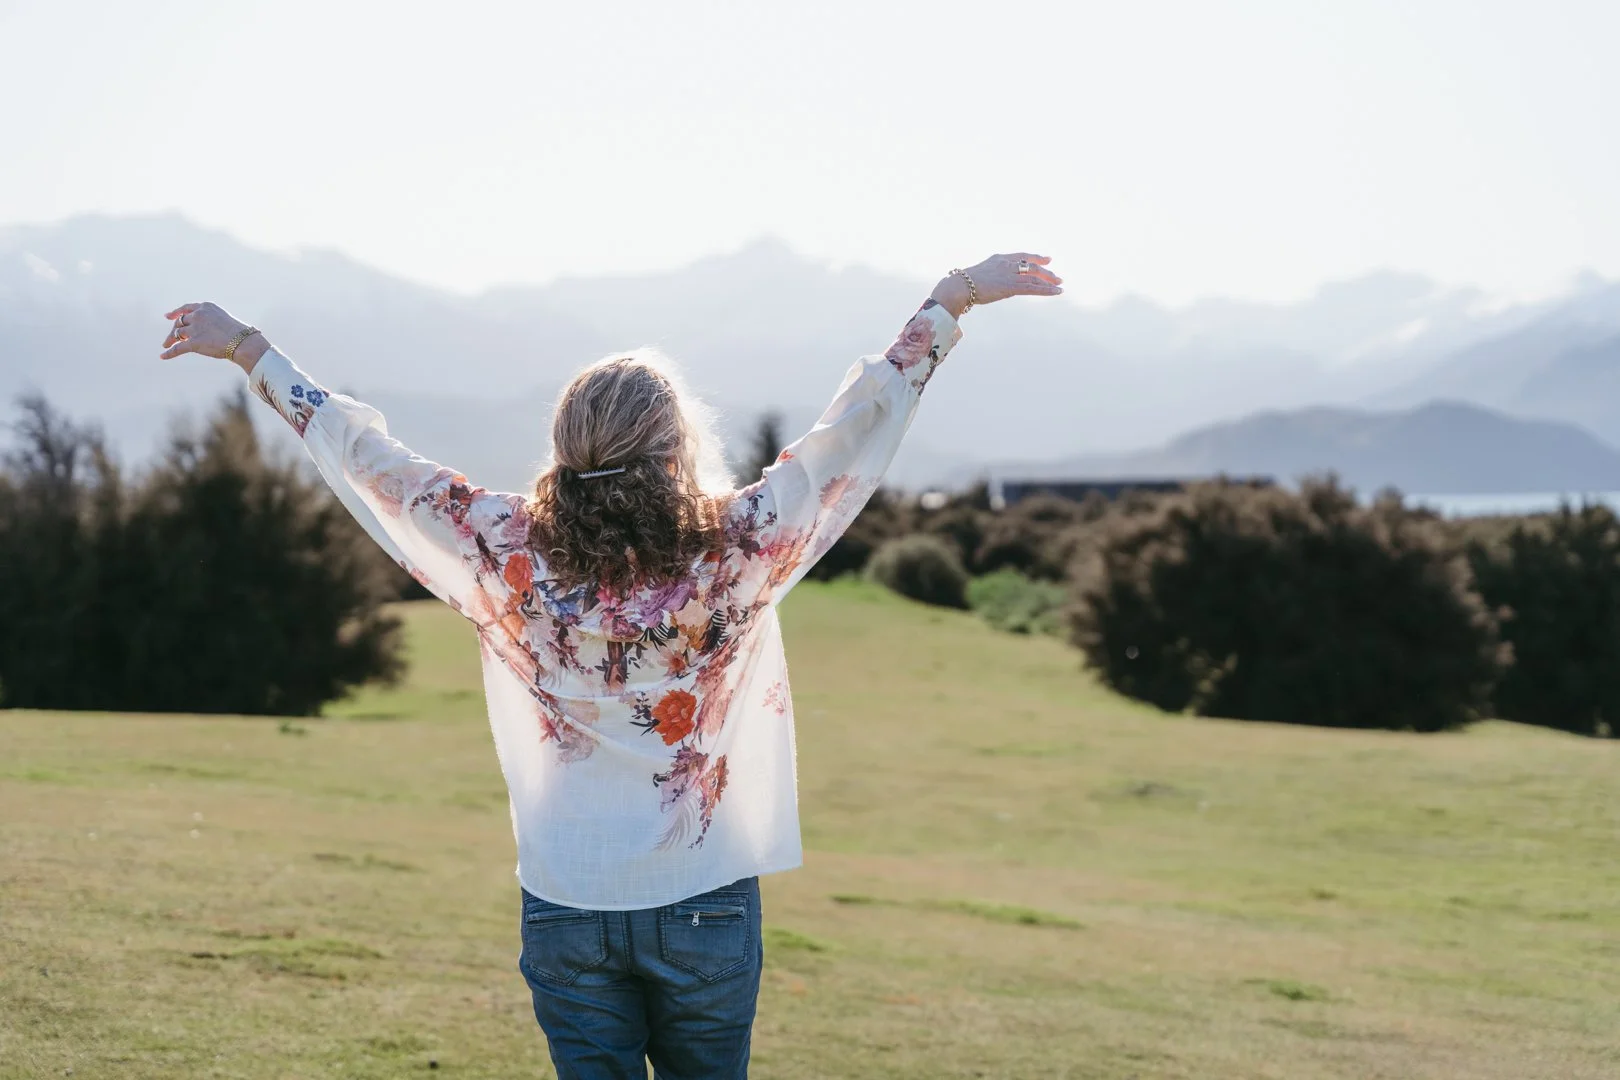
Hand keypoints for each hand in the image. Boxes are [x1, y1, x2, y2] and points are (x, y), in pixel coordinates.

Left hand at [160, 302, 269, 373]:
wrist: (244, 342)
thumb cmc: (240, 334)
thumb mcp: (224, 320)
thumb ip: (210, 322)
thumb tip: (202, 332)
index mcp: (206, 307)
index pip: (186, 308)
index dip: (176, 313)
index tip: (168, 316)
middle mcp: (198, 315)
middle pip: (180, 322)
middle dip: (174, 330)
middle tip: (169, 338)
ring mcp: (195, 328)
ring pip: (177, 334)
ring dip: (170, 340)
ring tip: (166, 345)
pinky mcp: (194, 342)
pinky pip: (178, 348)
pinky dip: (169, 353)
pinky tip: (163, 356)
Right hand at [930, 253, 1062, 318]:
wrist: (958, 287)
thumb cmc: (962, 284)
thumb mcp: (979, 276)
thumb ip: (989, 276)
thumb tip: (990, 284)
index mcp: (999, 259)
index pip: (1022, 256)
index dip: (1035, 258)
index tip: (1046, 259)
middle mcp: (1006, 264)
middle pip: (1031, 266)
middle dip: (1046, 272)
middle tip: (1057, 277)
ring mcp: (1008, 275)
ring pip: (1034, 276)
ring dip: (1049, 281)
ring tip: (1059, 285)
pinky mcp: (1010, 287)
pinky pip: (1032, 288)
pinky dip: (1046, 290)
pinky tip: (1056, 292)